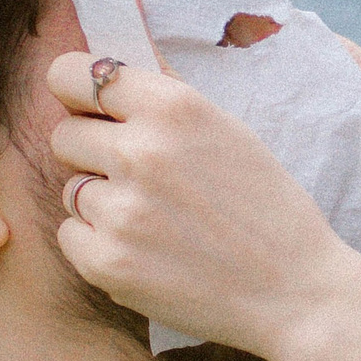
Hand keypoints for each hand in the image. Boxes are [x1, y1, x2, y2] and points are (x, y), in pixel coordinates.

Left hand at [46, 55, 360, 360]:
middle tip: (140, 178)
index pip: (72, 74)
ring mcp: (120, 211)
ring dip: (100, 202)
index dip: (75, 93)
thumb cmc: (268, 210)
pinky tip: (147, 253)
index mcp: (175, 108)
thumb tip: (109, 69)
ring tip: (156, 222)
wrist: (296, 292)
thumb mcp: (230, 132)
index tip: (89, 110)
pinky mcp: (106, 263)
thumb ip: (166, 102)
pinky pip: (71, 235)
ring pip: (71, 188)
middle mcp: (141, 152)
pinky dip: (99, 245)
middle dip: (92, 152)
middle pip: (64, 134)